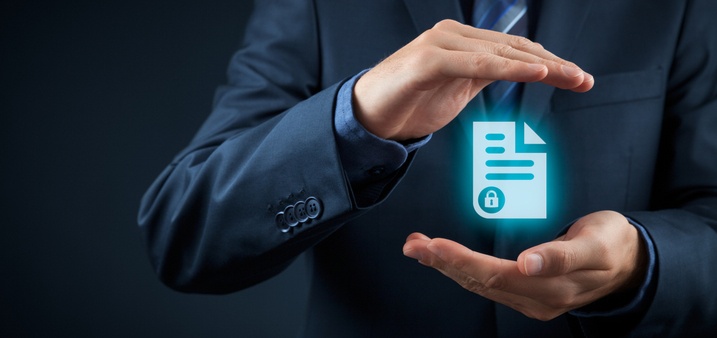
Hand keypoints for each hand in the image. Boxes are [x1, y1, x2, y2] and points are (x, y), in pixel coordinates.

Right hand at [353, 19, 593, 140]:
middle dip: (554, 65)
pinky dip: (507, 68)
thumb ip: (484, 76)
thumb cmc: (410, 103)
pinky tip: (534, 72)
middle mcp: (454, 35)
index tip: (578, 79)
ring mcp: (441, 44)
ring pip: (499, 53)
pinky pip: (476, 63)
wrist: (369, 117)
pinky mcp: (429, 59)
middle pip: (514, 48)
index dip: (549, 63)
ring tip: (570, 77)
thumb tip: (517, 73)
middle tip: (584, 80)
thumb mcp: (458, 90)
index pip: (514, 49)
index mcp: (463, 41)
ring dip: (539, 65)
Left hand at [402, 211, 646, 320]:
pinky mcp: (527, 293)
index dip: (462, 261)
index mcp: (552, 286)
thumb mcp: (596, 243)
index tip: (434, 246)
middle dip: (443, 263)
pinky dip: (461, 269)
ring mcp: (530, 299)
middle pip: (480, 282)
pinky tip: (443, 259)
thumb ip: (564, 254)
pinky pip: (486, 284)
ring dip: (445, 267)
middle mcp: (536, 298)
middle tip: (413, 245)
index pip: (496, 275)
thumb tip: (530, 262)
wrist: (628, 263)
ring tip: (418, 248)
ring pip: (479, 285)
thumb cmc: (611, 244)